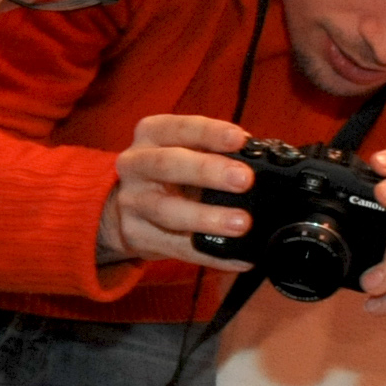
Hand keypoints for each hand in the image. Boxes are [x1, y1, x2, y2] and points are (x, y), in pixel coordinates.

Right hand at [96, 114, 261, 268]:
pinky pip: (178, 248)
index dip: (209, 133)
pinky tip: (239, 257)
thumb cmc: (167, 173)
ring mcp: (133, 202)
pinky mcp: (137, 236)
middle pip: (168, 165)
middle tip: (244, 179)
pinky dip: (211, 255)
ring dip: (207, 217)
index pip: (178, 128)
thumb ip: (212, 150)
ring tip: (241, 223)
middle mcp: (136, 165)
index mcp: (151, 135)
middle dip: (208, 171)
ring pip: (167, 210)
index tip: (239, 139)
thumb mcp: (181, 149)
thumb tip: (261, 157)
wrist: (124, 207)